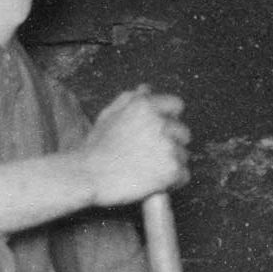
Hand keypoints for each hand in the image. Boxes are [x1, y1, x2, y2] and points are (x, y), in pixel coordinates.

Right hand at [82, 86, 188, 206]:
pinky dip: (172, 182)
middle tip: (150, 155)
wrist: (87, 176)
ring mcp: (168, 146)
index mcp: (146, 105)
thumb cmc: (96, 148)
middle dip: (171, 143)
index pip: (176, 105)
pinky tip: (154, 182)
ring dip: (171, 163)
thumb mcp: (109, 115)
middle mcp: (160, 122)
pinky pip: (184, 175)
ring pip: (184, 155)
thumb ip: (130, 100)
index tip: (160, 131)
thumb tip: (146, 89)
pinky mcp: (172, 169)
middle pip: (184, 133)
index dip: (169, 118)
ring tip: (147, 170)